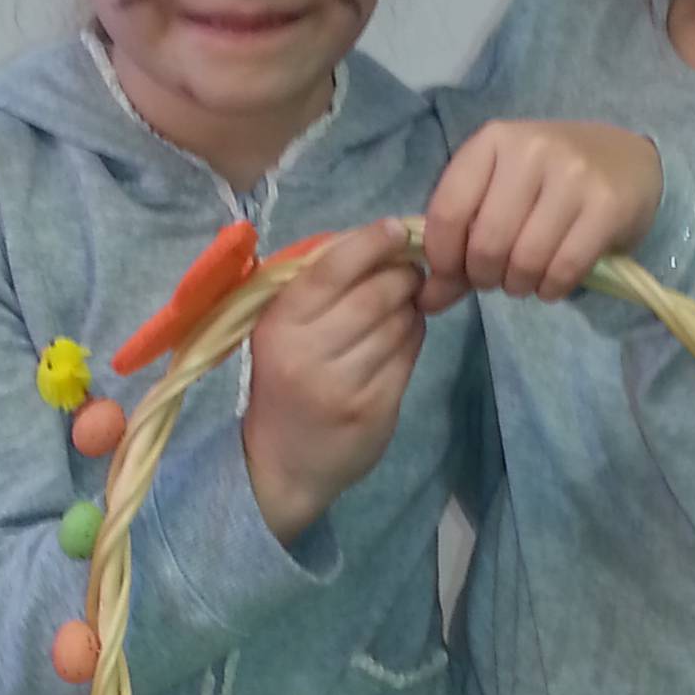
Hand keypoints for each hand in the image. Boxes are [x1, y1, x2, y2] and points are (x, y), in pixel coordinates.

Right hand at [241, 220, 425, 541]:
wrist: (281, 463)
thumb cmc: (282, 381)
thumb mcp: (280, 330)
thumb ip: (316, 286)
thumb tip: (376, 239)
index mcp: (279, 323)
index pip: (333, 266)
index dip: (374, 241)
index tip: (398, 231)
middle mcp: (308, 352)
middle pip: (377, 292)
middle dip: (403, 274)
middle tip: (409, 272)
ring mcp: (344, 384)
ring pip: (400, 322)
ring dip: (411, 306)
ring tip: (402, 306)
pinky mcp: (375, 409)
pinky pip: (409, 354)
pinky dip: (414, 335)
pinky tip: (403, 336)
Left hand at [418, 121, 662, 310]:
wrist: (630, 161)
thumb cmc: (551, 180)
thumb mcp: (501, 196)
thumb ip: (460, 243)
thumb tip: (427, 299)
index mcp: (493, 141)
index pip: (448, 210)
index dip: (443, 258)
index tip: (453, 275)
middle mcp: (531, 150)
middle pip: (486, 242)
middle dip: (485, 277)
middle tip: (497, 278)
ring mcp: (572, 175)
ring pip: (525, 259)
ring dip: (518, 286)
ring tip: (525, 279)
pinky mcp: (607, 205)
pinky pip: (563, 268)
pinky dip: (550, 289)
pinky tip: (551, 283)